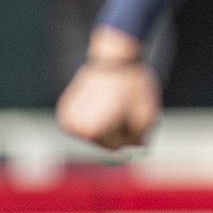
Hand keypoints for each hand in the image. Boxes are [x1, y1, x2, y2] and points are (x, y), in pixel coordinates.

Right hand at [56, 29, 160, 150]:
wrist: (115, 60)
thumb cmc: (133, 88)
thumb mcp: (147, 118)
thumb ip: (140, 140)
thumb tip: (133, 152)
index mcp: (94, 132)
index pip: (119, 148)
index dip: (133, 134)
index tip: (134, 114)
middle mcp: (76, 128)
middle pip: (105, 143)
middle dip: (119, 132)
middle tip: (124, 108)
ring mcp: (67, 120)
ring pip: (95, 135)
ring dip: (107, 126)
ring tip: (114, 105)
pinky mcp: (64, 111)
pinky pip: (85, 124)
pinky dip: (96, 118)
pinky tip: (102, 103)